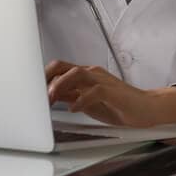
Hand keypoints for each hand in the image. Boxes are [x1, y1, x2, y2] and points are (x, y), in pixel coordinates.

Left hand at [45, 60, 175, 127]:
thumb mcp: (88, 102)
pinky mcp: (113, 92)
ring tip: (50, 98)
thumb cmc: (118, 106)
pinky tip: (74, 108)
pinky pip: (94, 91)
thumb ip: (71, 96)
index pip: (59, 68)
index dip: (43, 77)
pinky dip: (81, 99)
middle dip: (46, 76)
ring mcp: (102, 81)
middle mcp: (92, 74)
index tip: (30, 89)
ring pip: (76, 73)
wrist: (146, 109)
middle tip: (35, 92)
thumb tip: (50, 97)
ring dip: (60, 85)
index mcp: (85, 75)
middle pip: (63, 66)